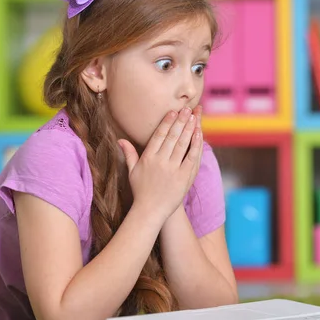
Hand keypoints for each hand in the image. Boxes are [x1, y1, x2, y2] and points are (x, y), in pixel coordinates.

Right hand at [118, 107, 202, 221]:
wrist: (150, 211)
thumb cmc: (141, 191)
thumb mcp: (132, 171)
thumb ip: (129, 154)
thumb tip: (120, 140)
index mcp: (148, 158)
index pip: (159, 135)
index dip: (167, 122)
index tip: (173, 111)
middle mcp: (160, 161)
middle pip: (172, 136)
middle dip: (180, 121)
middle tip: (187, 108)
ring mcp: (173, 169)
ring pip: (183, 144)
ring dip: (189, 129)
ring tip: (194, 116)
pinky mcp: (184, 177)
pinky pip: (192, 158)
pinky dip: (196, 145)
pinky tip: (199, 134)